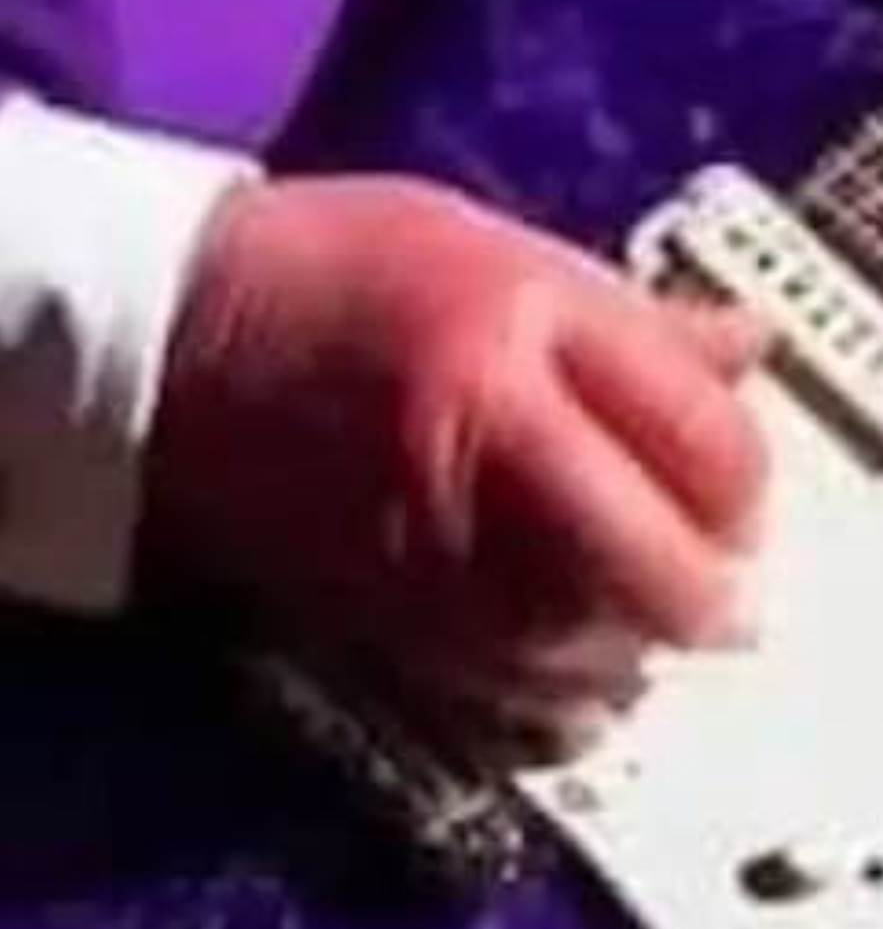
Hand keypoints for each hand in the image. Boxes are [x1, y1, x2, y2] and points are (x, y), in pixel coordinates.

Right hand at [141, 176, 768, 715]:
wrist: (163, 336)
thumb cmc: (327, 269)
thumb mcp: (494, 244)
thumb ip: (629, 314)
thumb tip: (740, 351)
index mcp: (518, 327)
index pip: (701, 438)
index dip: (744, 482)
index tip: (736, 490)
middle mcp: (478, 441)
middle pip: (657, 570)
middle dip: (708, 591)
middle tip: (718, 582)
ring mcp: (423, 540)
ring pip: (585, 647)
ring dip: (635, 641)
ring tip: (637, 610)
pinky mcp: (373, 610)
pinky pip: (501, 684)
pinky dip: (557, 681)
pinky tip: (568, 651)